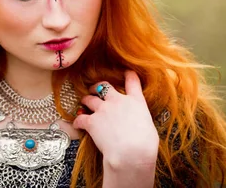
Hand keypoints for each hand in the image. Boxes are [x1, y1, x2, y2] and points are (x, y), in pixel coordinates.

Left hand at [73, 70, 158, 186]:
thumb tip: (136, 122)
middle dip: (98, 87)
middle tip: (95, 90)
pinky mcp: (92, 121)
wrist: (132, 152)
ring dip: (86, 100)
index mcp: (135, 101)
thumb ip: (139, 118)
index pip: (132, 82)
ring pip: (89, 99)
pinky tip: (77, 124)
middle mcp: (118, 101)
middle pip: (104, 86)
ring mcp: (103, 109)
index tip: (127, 73)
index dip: (129, 75)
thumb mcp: (149, 126)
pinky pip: (80, 119)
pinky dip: (77, 122)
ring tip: (84, 102)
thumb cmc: (145, 144)